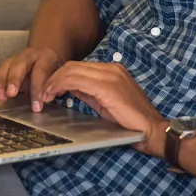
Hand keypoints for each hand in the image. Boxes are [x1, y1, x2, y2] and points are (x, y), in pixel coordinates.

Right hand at [0, 47, 64, 111]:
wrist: (48, 57)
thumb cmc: (54, 69)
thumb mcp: (59, 75)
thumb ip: (55, 85)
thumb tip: (50, 97)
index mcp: (46, 57)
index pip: (40, 71)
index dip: (37, 88)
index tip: (36, 106)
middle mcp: (29, 56)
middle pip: (19, 65)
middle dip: (14, 79)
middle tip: (11, 93)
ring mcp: (15, 59)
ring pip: (5, 67)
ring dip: (1, 83)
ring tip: (1, 97)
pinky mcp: (5, 66)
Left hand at [41, 61, 168, 155]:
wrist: (153, 131)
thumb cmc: (131, 123)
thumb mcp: (105, 103)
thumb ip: (89, 93)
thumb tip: (68, 89)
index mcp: (112, 71)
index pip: (78, 67)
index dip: (60, 77)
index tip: (49, 90)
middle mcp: (111, 68)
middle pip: (73, 65)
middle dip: (53, 77)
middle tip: (42, 93)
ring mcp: (110, 75)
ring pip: (72, 69)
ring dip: (54, 81)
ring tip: (45, 95)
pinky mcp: (107, 85)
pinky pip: (76, 79)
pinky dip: (60, 84)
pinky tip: (53, 95)